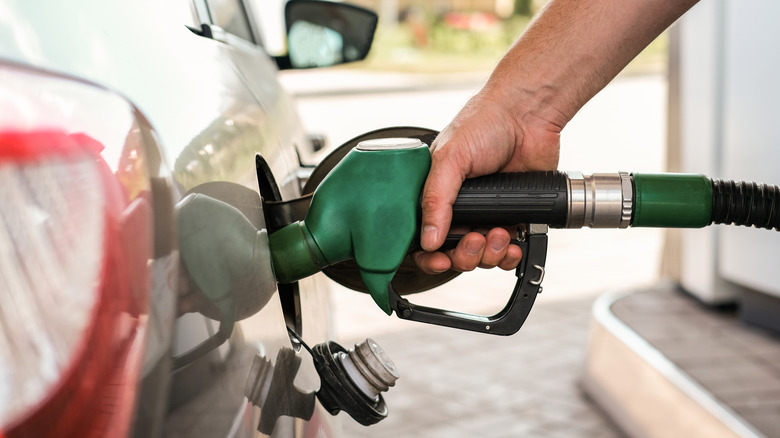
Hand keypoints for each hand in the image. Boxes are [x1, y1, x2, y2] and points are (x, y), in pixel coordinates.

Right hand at [415, 88, 560, 273]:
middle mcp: (459, 209)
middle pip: (453, 254)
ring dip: (489, 255)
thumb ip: (436, 199)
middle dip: (464, 256)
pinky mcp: (514, 217)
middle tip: (475, 240)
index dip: (428, 256)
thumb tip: (428, 240)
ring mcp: (486, 215)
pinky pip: (507, 250)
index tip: (439, 259)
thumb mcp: (449, 158)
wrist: (528, 115)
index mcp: (435, 195)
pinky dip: (509, 255)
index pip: (422, 238)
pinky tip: (512, 245)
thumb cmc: (484, 123)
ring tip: (498, 232)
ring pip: (481, 257)